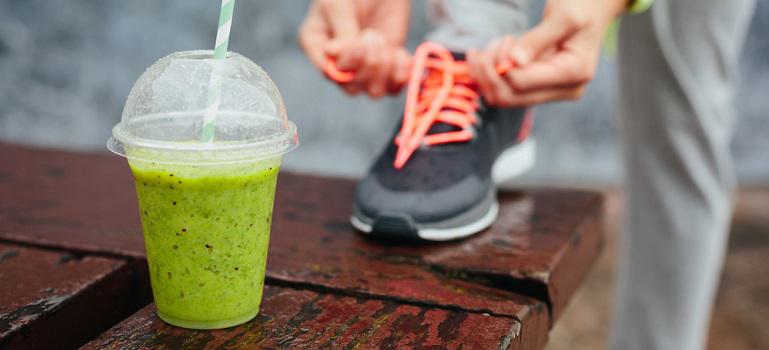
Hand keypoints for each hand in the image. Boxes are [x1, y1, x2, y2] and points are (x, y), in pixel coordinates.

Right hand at [298, 0, 411, 96]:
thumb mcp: (340, 5)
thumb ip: (342, 30)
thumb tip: (337, 56)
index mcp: (317, 46)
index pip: (329, 72)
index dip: (348, 63)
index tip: (358, 40)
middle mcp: (338, 63)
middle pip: (352, 87)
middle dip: (368, 64)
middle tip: (372, 34)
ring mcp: (363, 68)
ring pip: (374, 91)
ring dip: (384, 69)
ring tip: (383, 41)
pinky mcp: (386, 68)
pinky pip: (394, 88)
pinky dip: (401, 75)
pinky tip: (402, 55)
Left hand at [468, 0, 626, 105]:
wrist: (589, 9)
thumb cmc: (581, 7)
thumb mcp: (563, 16)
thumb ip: (538, 40)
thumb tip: (514, 62)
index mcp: (574, 74)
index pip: (521, 83)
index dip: (501, 66)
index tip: (502, 41)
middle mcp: (564, 90)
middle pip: (509, 97)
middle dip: (489, 73)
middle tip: (490, 45)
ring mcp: (551, 91)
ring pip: (503, 97)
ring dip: (487, 74)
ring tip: (494, 45)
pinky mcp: (538, 87)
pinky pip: (506, 89)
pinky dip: (491, 74)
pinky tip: (492, 52)